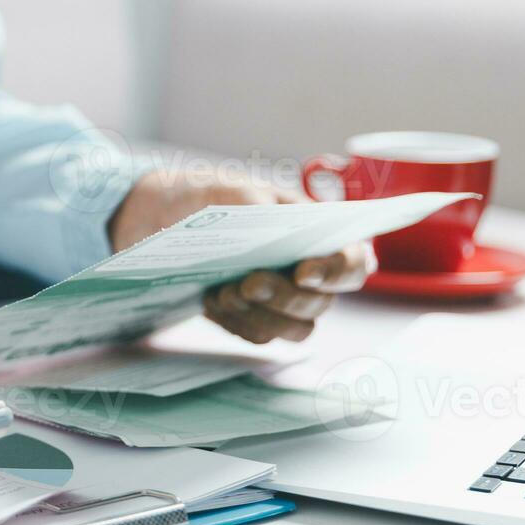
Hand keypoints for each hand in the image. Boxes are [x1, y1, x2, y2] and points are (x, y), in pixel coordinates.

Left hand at [109, 168, 375, 343]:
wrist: (171, 218)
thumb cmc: (216, 197)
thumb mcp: (234, 189)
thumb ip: (256, 204)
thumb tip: (267, 221)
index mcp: (322, 235)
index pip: (353, 262)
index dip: (337, 271)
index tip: (304, 272)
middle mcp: (313, 275)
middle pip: (320, 303)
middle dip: (284, 296)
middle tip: (249, 282)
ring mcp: (287, 302)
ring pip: (294, 329)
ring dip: (260, 315)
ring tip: (225, 292)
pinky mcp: (258, 320)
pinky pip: (259, 335)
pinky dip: (235, 321)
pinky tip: (211, 300)